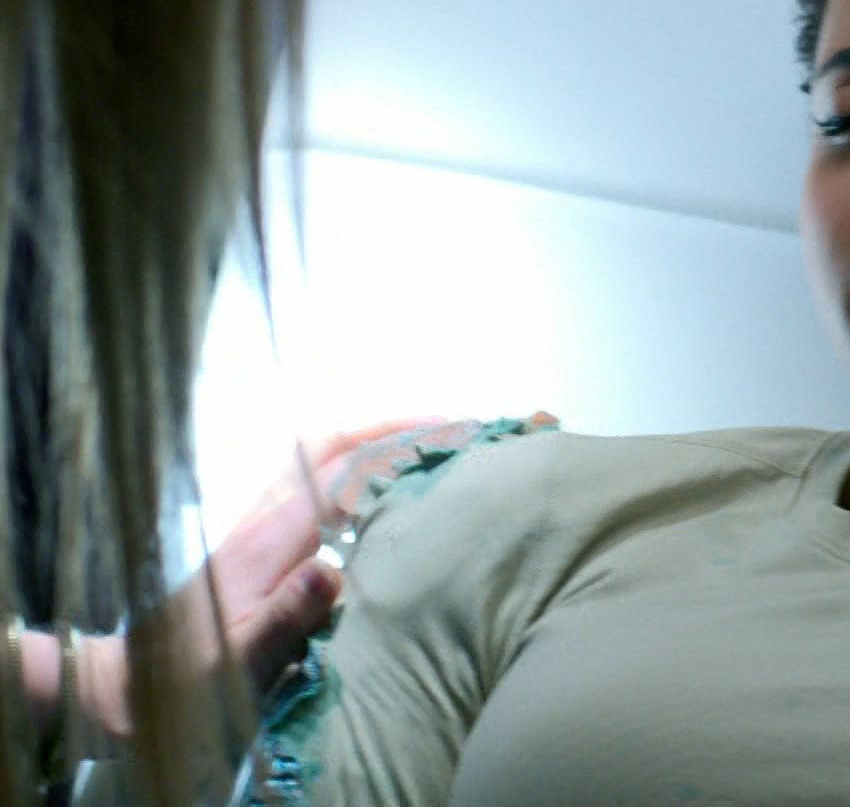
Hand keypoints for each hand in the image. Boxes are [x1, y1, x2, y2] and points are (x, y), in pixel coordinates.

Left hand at [83, 418, 445, 739]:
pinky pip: (312, 489)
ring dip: (371, 445)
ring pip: (317, 463)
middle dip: (390, 429)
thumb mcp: (240, 665)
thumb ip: (284, 620)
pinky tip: (382, 497)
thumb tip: (329, 572)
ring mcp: (256, 529)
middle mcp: (262, 522)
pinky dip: (353, 475)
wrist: (126, 687)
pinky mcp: (256, 546)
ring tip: (428, 450)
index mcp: (268, 542)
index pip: (341, 474)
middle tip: (452, 429)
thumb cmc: (189, 683)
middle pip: (328, 448)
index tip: (456, 439)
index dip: (400, 449)